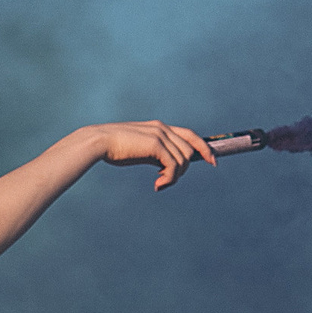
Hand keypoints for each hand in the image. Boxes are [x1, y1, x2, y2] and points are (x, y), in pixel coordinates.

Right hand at [90, 120, 217, 190]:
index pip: (190, 135)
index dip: (204, 148)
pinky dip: (169, 179)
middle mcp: (163, 128)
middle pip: (189, 150)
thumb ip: (154, 155)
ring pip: (183, 160)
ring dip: (174, 177)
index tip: (212, 161)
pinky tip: (157, 185)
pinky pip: (173, 165)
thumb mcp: (139, 151)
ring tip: (159, 184)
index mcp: (160, 127)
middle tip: (166, 182)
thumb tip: (165, 169)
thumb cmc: (114, 148)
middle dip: (183, 170)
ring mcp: (160, 135)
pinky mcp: (155, 145)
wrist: (98, 142)